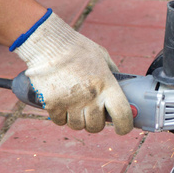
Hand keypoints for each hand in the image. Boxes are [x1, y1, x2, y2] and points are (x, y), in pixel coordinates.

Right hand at [13, 11, 133, 134]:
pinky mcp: (52, 104)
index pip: (122, 114)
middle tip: (94, 113)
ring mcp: (70, 102)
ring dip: (79, 120)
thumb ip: (113, 74)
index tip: (123, 129)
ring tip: (77, 107)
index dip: (125, 126)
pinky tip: (63, 105)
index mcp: (107, 85)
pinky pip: (60, 121)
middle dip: (96, 123)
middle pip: (96, 126)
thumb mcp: (103, 58)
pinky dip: (62, 117)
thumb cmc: (77, 49)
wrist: (48, 44)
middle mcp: (90, 97)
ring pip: (78, 126)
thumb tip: (123, 88)